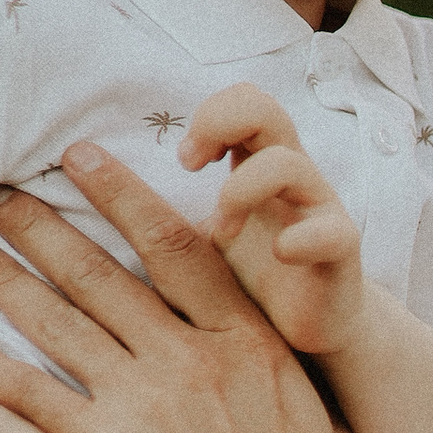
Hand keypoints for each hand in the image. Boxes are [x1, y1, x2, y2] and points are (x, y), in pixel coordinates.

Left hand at [0, 145, 373, 432]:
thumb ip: (298, 394)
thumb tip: (299, 380)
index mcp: (252, 347)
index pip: (179, 248)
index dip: (126, 196)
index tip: (86, 162)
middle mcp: (193, 363)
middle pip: (103, 272)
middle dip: (44, 224)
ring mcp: (144, 407)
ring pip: (57, 321)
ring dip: (2, 276)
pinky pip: (30, 395)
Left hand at [183, 85, 364, 356]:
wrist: (311, 330)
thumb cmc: (248, 279)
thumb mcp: (202, 237)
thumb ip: (166, 210)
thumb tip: (93, 189)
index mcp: (257, 166)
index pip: (242, 102)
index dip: (209, 116)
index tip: (184, 161)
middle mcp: (291, 177)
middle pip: (265, 109)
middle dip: (219, 125)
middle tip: (190, 166)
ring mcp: (317, 211)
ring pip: (289, 164)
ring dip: (242, 190)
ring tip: (220, 234)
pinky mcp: (339, 255)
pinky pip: (333, 232)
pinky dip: (304, 238)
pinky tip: (281, 253)